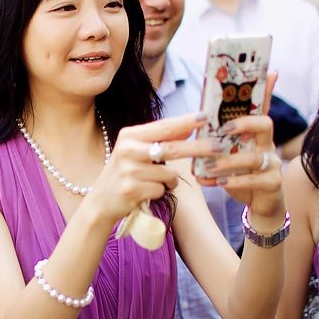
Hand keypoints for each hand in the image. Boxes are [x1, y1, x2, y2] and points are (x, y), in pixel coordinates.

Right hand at [85, 112, 213, 224]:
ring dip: (170, 181)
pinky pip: (161, 189)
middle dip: (198, 148)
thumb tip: (188, 128)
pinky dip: (160, 192)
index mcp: (129, 135)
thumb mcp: (136, 151)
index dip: (186, 121)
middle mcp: (128, 150)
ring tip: (157, 183)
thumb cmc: (124, 173)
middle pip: (172, 148)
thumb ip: (160, 140)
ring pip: (169, 174)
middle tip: (217, 147)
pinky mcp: (132, 189)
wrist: (101, 201)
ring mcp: (129, 170)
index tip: (206, 117)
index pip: (164, 126)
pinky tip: (148, 192)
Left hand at [197, 72, 283, 219]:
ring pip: (254, 157)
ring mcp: (272, 164)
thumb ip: (217, 139)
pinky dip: (232, 182)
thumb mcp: (229, 154)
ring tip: (208, 167)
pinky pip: (253, 180)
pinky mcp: (273, 184)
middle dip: (244, 123)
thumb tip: (194, 121)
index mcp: (256, 133)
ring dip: (228, 161)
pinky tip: (216, 183)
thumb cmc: (240, 174)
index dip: (267, 90)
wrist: (259, 205)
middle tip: (223, 129)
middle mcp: (267, 144)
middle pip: (265, 124)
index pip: (262, 107)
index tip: (270, 72)